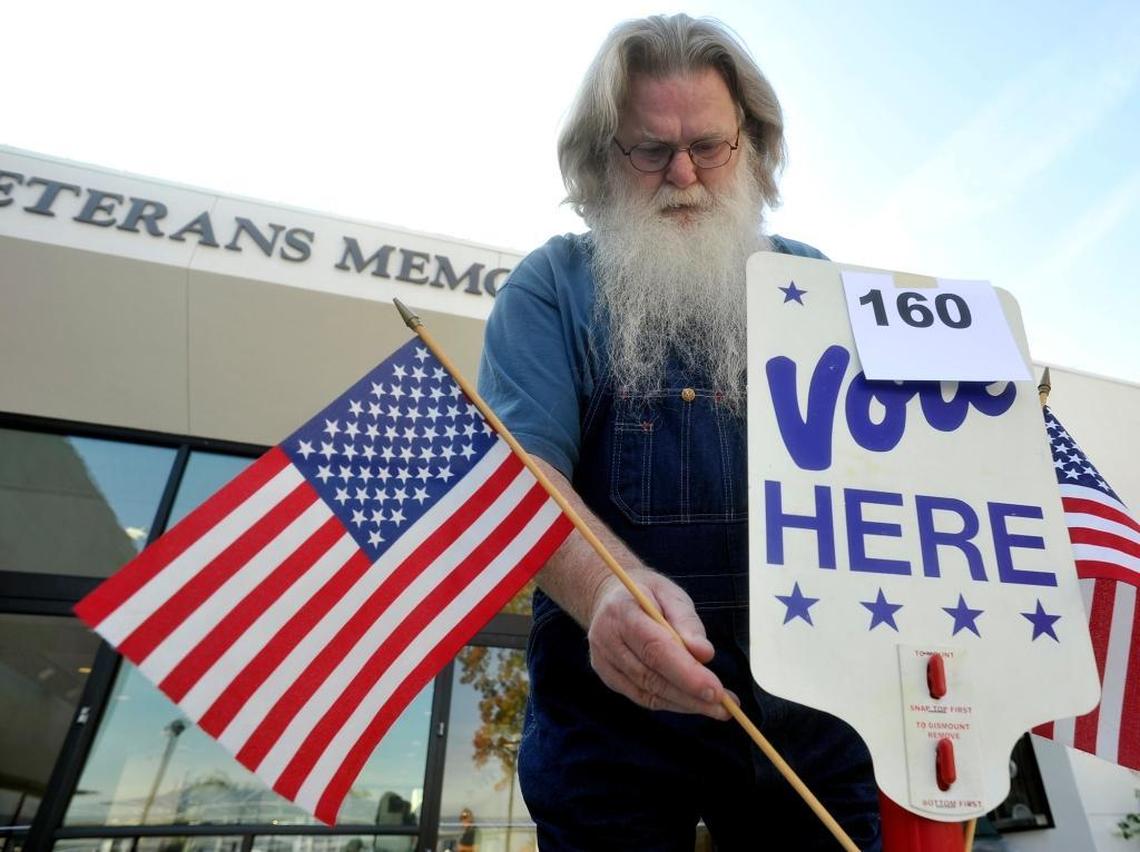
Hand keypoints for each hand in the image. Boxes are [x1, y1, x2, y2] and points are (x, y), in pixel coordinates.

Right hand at [586, 568, 732, 719]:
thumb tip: (705, 654)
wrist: (610, 597)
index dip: (686, 673)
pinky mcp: (608, 676)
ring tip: (716, 707)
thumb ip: (688, 622)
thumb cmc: (647, 594)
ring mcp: (603, 661)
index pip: (655, 648)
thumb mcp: (671, 594)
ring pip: (647, 693)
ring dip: (684, 703)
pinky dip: (671, 702)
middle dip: (690, 695)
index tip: (716, 690)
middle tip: (725, 706)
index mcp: (621, 612)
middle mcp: (606, 639)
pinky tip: (692, 702)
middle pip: (651, 676)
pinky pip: (642, 697)